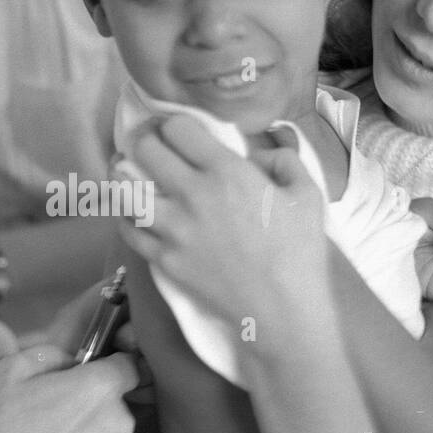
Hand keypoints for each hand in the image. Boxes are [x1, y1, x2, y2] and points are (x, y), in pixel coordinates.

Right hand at [0, 345, 145, 432]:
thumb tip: (75, 363)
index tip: (97, 375)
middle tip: (66, 417)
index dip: (115, 367)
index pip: (131, 365)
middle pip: (125, 404)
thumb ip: (54, 355)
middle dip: (102, 406)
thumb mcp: (13, 368)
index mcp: (99, 386)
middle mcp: (118, 421)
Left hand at [117, 114, 327, 326]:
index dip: (173, 122)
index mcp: (226, 172)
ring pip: (124, 190)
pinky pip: (129, 230)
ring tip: (130, 174)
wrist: (283, 310)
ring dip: (124, 176)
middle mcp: (192, 195)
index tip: (175, 128)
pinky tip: (136, 214)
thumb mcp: (307, 194)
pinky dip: (128, 217)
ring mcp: (173, 230)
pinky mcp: (164, 260)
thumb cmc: (299, 251)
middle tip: (150, 143)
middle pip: (145, 150)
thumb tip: (261, 152)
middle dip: (145, 139)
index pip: (177, 128)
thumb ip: (284, 160)